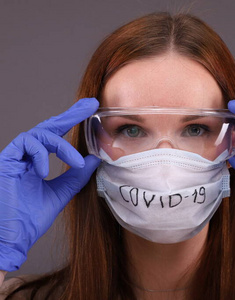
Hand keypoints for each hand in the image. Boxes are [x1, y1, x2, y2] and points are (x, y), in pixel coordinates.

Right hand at [0, 98, 100, 271]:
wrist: (12, 238)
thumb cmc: (30, 219)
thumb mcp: (62, 193)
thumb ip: (77, 176)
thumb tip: (95, 158)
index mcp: (36, 162)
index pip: (56, 136)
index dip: (72, 120)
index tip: (91, 109)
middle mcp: (25, 157)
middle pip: (48, 126)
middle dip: (70, 114)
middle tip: (89, 105)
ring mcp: (15, 158)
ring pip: (39, 134)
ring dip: (62, 145)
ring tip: (77, 162)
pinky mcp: (6, 162)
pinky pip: (25, 144)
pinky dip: (41, 154)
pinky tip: (46, 171)